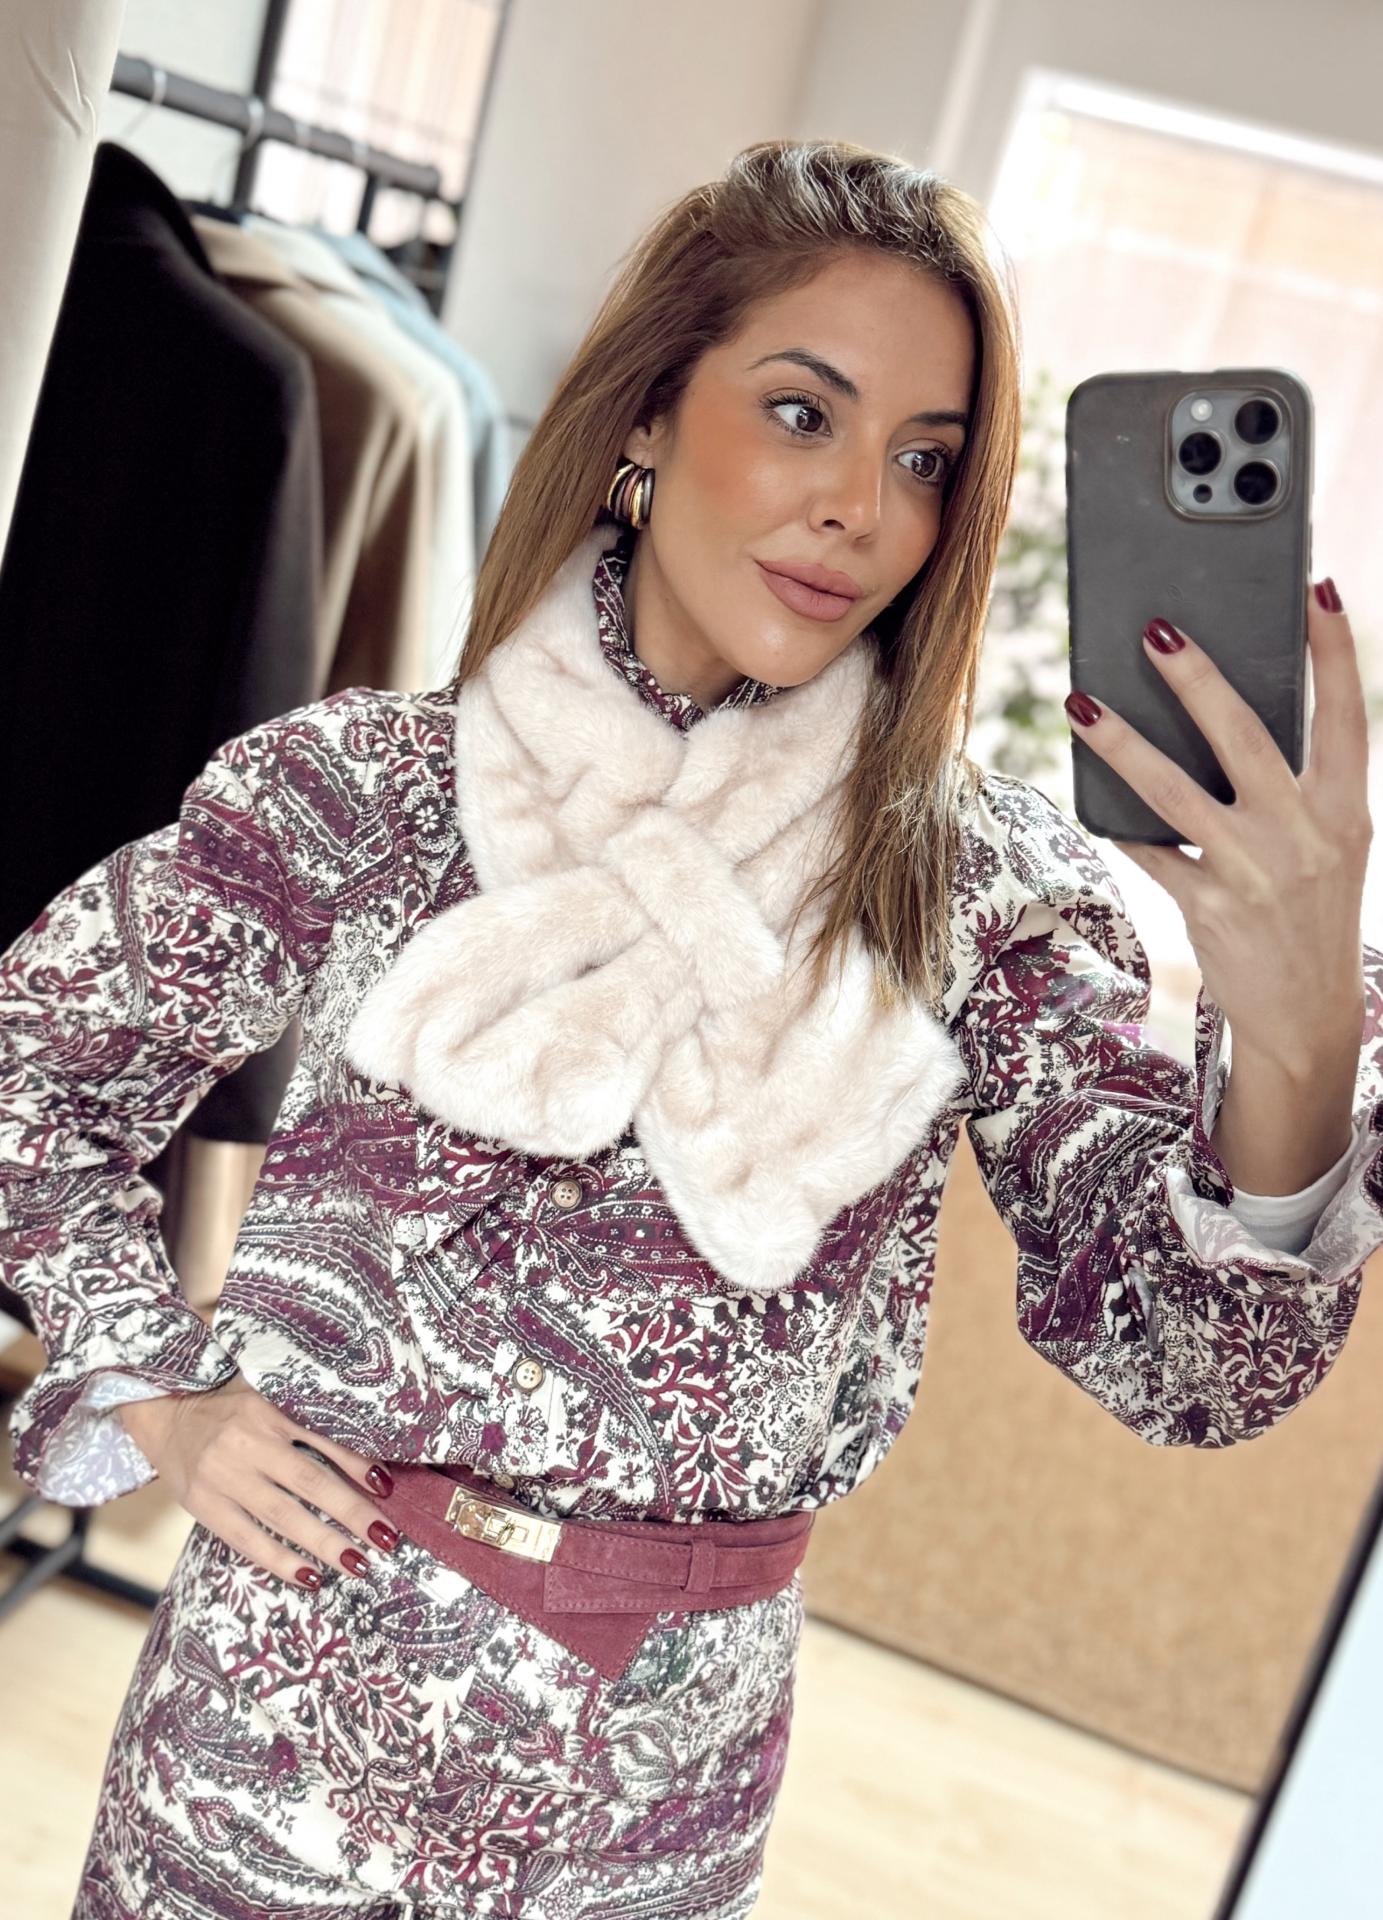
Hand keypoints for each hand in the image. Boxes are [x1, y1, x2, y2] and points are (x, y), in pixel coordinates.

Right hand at [117, 1374, 399, 1590]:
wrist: (163, 1413)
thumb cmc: (229, 1406)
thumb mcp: (267, 1398)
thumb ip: (306, 1422)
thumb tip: (363, 1461)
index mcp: (267, 1410)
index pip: (322, 1440)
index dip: (357, 1465)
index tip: (388, 1488)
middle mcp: (246, 1442)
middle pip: (309, 1482)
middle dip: (351, 1513)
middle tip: (386, 1539)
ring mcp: (222, 1477)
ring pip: (281, 1516)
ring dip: (323, 1543)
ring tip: (357, 1564)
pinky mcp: (203, 1506)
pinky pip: (246, 1539)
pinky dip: (280, 1560)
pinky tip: (309, 1576)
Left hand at [1063, 578, 1371, 1073]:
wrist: (1307, 1016)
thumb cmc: (1310, 914)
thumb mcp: (1330, 847)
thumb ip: (1299, 790)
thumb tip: (1228, 720)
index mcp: (1345, 809)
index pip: (1347, 714)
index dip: (1334, 650)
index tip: (1317, 588)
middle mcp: (1305, 833)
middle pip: (1244, 736)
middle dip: (1198, 677)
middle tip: (1156, 628)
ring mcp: (1255, 870)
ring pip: (1174, 790)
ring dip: (1122, 741)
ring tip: (1080, 701)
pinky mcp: (1209, 906)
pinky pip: (1151, 851)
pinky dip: (1118, 822)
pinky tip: (1088, 796)